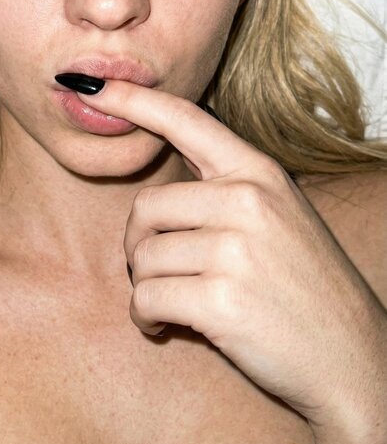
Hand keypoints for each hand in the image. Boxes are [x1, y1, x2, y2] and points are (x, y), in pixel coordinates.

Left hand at [76, 80, 384, 431]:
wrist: (350, 357)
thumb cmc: (304, 288)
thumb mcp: (279, 215)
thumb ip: (226, 186)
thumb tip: (163, 144)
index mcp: (259, 173)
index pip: (186, 120)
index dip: (134, 100)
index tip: (93, 85)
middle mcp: (248, 201)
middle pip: (145, 208)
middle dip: (139, 246)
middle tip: (159, 274)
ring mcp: (236, 250)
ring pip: (142, 259)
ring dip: (145, 290)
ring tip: (175, 306)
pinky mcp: (221, 301)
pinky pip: (146, 299)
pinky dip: (146, 319)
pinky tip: (167, 327)